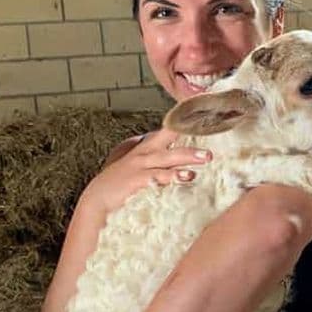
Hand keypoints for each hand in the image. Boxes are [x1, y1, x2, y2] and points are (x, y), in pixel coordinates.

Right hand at [85, 127, 211, 213]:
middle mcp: (146, 154)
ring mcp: (141, 167)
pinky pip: (157, 178)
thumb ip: (163, 164)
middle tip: (214, 139)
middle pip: (171, 141)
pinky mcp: (136, 181)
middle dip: (193, 137)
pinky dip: (171, 177)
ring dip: (187, 157)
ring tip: (205, 157)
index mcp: (148, 149)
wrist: (97, 200)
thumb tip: (187, 163)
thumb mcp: (142, 168)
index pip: (170, 130)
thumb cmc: (123, 185)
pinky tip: (185, 178)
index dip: (187, 121)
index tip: (206, 111)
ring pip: (167, 159)